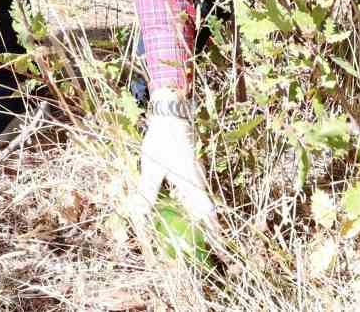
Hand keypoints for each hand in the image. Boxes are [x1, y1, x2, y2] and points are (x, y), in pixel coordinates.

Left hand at [138, 107, 216, 232]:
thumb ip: (148, 191)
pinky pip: (194, 190)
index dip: (212, 227)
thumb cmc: (162, 141)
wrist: (170, 116)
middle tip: (209, 242)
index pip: (206, 211)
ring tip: (200, 230)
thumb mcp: (152, 167)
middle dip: (207, 225)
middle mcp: (197, 180)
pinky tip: (183, 207)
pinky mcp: (190, 168)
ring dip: (200, 213)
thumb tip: (141, 214)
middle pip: (206, 207)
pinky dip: (192, 202)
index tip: (217, 242)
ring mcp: (195, 173)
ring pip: (200, 198)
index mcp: (191, 183)